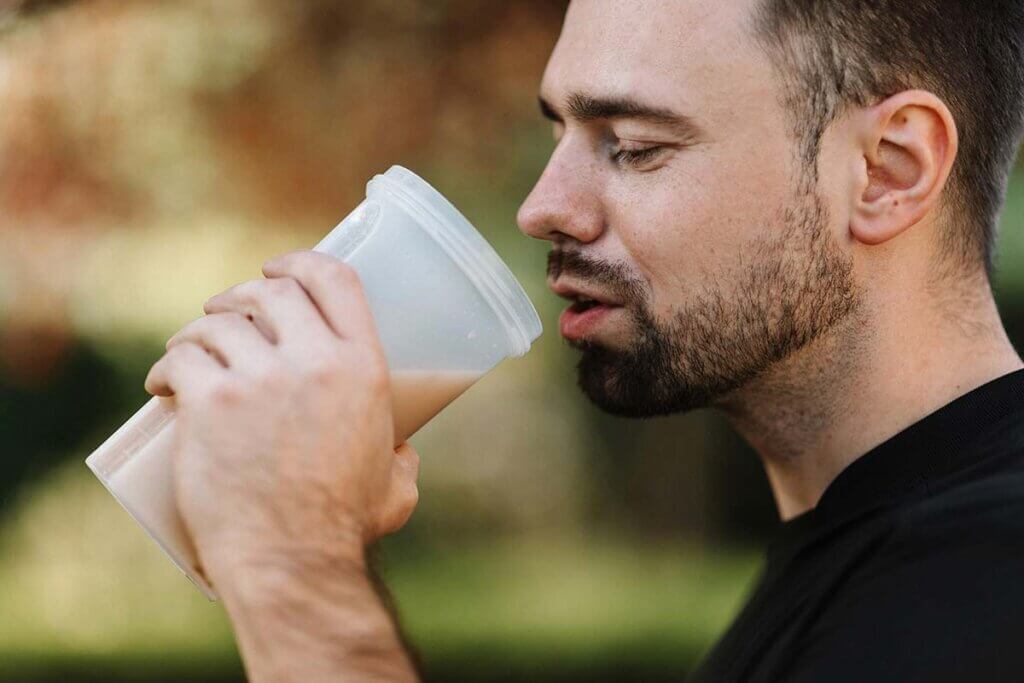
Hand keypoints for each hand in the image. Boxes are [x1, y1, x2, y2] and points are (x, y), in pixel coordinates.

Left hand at [144, 250, 419, 586]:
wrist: (292, 560)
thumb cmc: (344, 527)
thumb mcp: (396, 484)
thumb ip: (404, 460)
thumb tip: (402, 452)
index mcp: (363, 368)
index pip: (335, 279)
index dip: (301, 261)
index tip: (277, 268)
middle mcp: (315, 362)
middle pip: (272, 291)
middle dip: (242, 294)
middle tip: (225, 315)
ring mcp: (260, 379)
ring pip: (218, 323)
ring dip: (199, 330)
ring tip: (189, 351)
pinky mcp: (211, 403)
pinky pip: (181, 359)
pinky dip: (167, 366)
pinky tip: (162, 384)